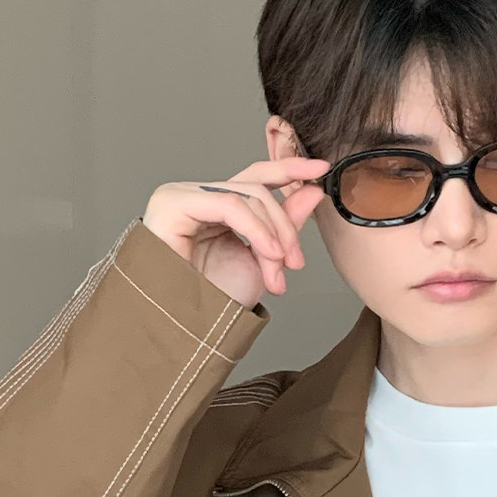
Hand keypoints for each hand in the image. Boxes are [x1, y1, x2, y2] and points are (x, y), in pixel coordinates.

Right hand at [142, 157, 330, 305]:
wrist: (189, 328)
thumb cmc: (217, 300)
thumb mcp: (264, 259)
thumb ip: (285, 225)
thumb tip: (313, 191)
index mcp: (216, 205)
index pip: (256, 176)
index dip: (289, 168)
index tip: (322, 169)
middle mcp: (198, 195)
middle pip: (257, 190)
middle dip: (284, 228)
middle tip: (295, 263)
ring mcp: (182, 195)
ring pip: (247, 197)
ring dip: (272, 235)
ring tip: (279, 270)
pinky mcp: (174, 203)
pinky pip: (229, 205)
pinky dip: (257, 230)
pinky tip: (270, 252)